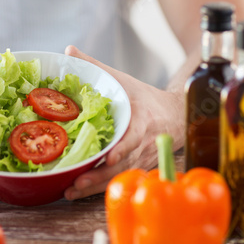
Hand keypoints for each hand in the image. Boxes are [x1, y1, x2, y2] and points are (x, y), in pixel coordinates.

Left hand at [63, 46, 184, 199]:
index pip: (134, 136)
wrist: (174, 115)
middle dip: (99, 176)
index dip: (123, 148)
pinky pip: (118, 179)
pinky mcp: (136, 167)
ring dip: (94, 187)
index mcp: (142, 120)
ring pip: (118, 176)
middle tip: (76, 183)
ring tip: (70, 192)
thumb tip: (68, 51)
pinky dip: (99, 188)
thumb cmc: (145, 97)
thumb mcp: (122, 80)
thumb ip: (95, 66)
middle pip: (121, 164)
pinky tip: (78, 192)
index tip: (110, 156)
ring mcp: (141, 158)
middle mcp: (144, 143)